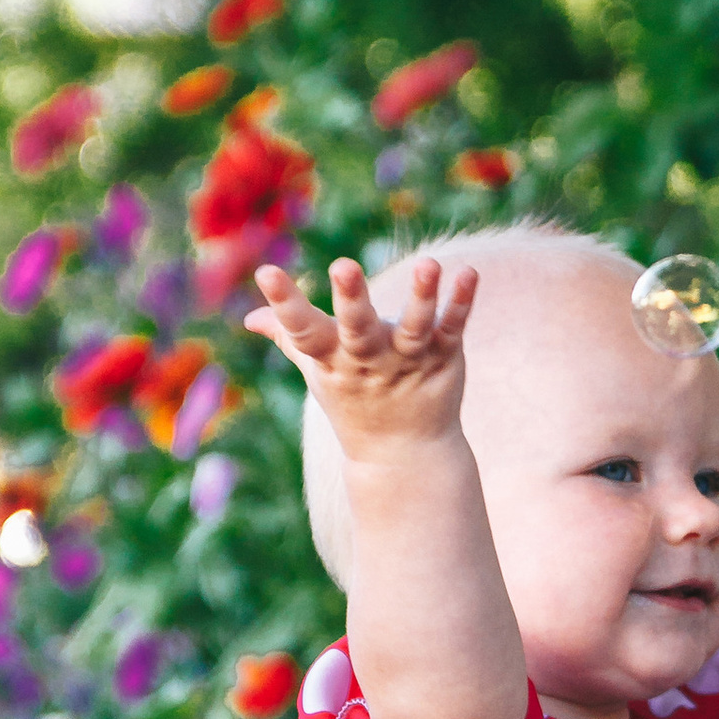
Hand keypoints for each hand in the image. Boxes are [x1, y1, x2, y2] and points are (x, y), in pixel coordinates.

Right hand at [246, 253, 477, 457]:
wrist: (402, 454)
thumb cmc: (355, 400)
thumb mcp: (319, 370)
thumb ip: (289, 336)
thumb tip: (250, 318)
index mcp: (333, 359)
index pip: (302, 330)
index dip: (284, 303)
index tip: (266, 271)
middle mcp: (369, 358)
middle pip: (358, 328)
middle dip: (351, 299)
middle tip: (344, 265)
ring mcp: (408, 359)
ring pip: (414, 327)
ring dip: (421, 297)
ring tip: (428, 264)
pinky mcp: (443, 357)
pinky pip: (452, 328)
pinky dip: (461, 302)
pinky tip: (468, 273)